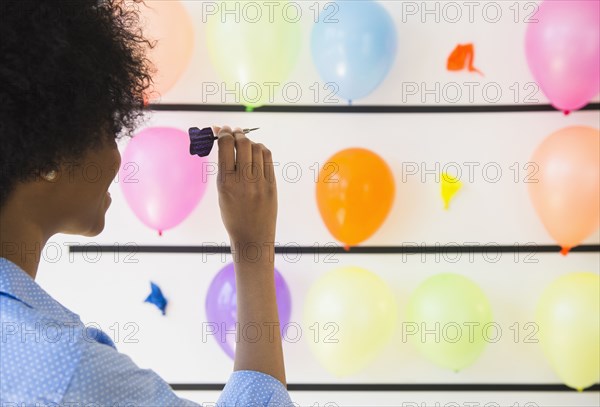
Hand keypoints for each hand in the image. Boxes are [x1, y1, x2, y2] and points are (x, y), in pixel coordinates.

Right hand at [214, 126, 276, 262]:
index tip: (221, 129)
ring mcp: (260, 183)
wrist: (252, 236)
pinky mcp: (272, 185)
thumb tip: (224, 140)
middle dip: (236, 133)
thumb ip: (224, 167)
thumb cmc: (232, 214)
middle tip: (233, 132)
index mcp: (225, 182)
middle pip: (242, 143)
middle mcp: (243, 181)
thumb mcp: (222, 192)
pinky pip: (267, 158)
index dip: (223, 133)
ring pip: (256, 148)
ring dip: (249, 141)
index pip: (225, 146)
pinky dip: (260, 150)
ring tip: (244, 143)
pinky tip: (256, 152)